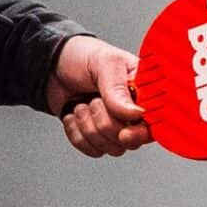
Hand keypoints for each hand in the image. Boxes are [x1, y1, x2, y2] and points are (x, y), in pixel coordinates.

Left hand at [49, 35, 151, 157]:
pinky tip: (75, 115)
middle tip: (95, 99)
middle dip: (105, 122)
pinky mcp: (95, 136)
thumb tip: (135, 113)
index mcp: (144, 92)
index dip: (140, 132)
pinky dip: (76, 133)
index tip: (124, 130)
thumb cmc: (83, 56)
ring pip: (110, 148)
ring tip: (83, 103)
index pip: (154, 122)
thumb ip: (118, 89)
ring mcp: (115, 126)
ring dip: (88, 126)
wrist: (52, 66)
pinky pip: (91, 150)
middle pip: (129, 140)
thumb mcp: (105, 63)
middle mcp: (133, 112)